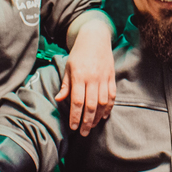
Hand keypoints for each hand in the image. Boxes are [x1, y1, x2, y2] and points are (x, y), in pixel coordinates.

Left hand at [56, 19, 115, 135]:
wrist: (95, 38)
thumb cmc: (79, 54)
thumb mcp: (68, 67)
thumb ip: (65, 85)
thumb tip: (59, 100)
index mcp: (79, 76)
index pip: (77, 101)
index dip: (75, 116)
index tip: (73, 127)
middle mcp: (93, 78)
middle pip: (91, 105)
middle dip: (87, 121)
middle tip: (84, 133)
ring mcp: (104, 78)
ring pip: (103, 102)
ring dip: (98, 116)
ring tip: (93, 126)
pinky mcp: (112, 77)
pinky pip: (112, 96)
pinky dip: (109, 107)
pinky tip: (105, 115)